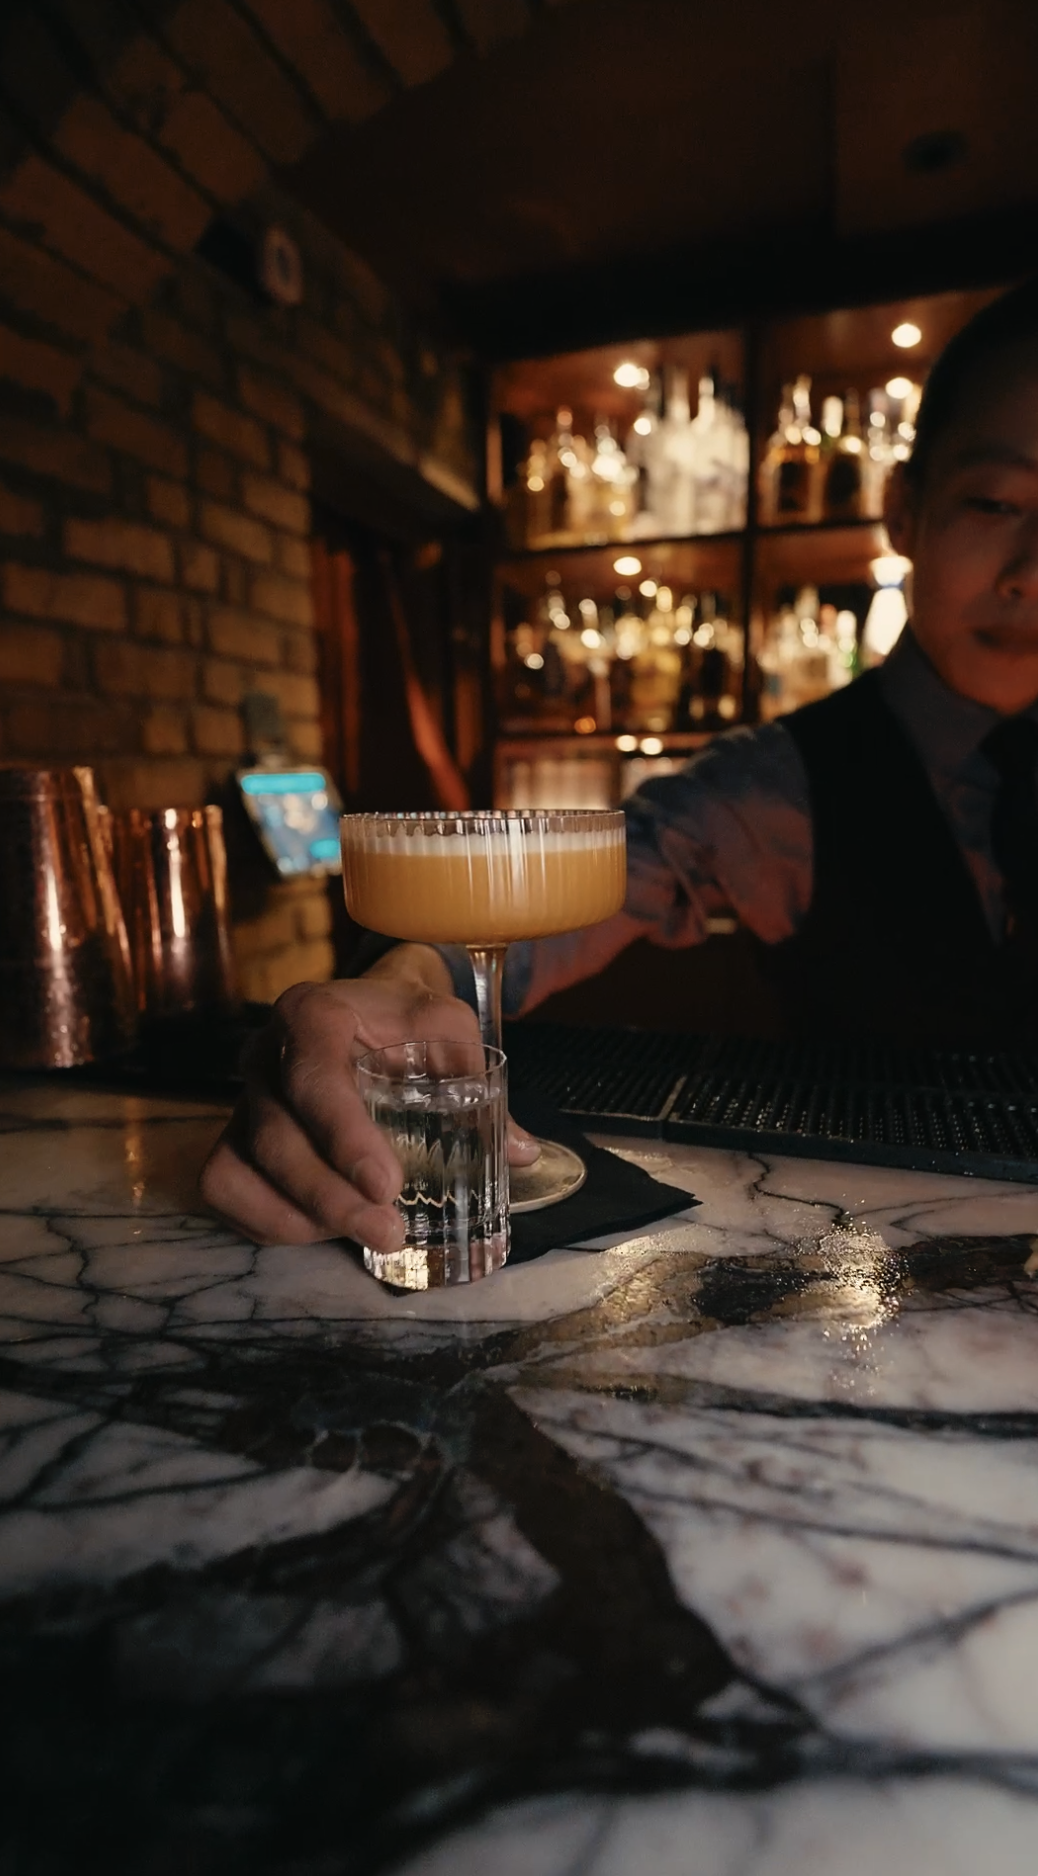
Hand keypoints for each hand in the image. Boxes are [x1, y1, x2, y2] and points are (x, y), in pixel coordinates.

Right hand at [199, 970, 538, 1248]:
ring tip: (362, 1237)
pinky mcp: (234, 1136)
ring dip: (299, 1216)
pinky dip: (266, 1220)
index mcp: (311, 1015)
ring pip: (241, 1167)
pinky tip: (320, 1232)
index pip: (314, 1078)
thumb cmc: (405, 1021)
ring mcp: (242, 1098)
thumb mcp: (448, 1029)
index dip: (343, 1136)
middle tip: (390, 1232)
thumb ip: (478, 1082)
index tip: (387, 1184)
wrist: (365, 1010)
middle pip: (276, 1137)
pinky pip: (226, 1188)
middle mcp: (264, 1055)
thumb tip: (523, 1154)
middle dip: (330, 1197)